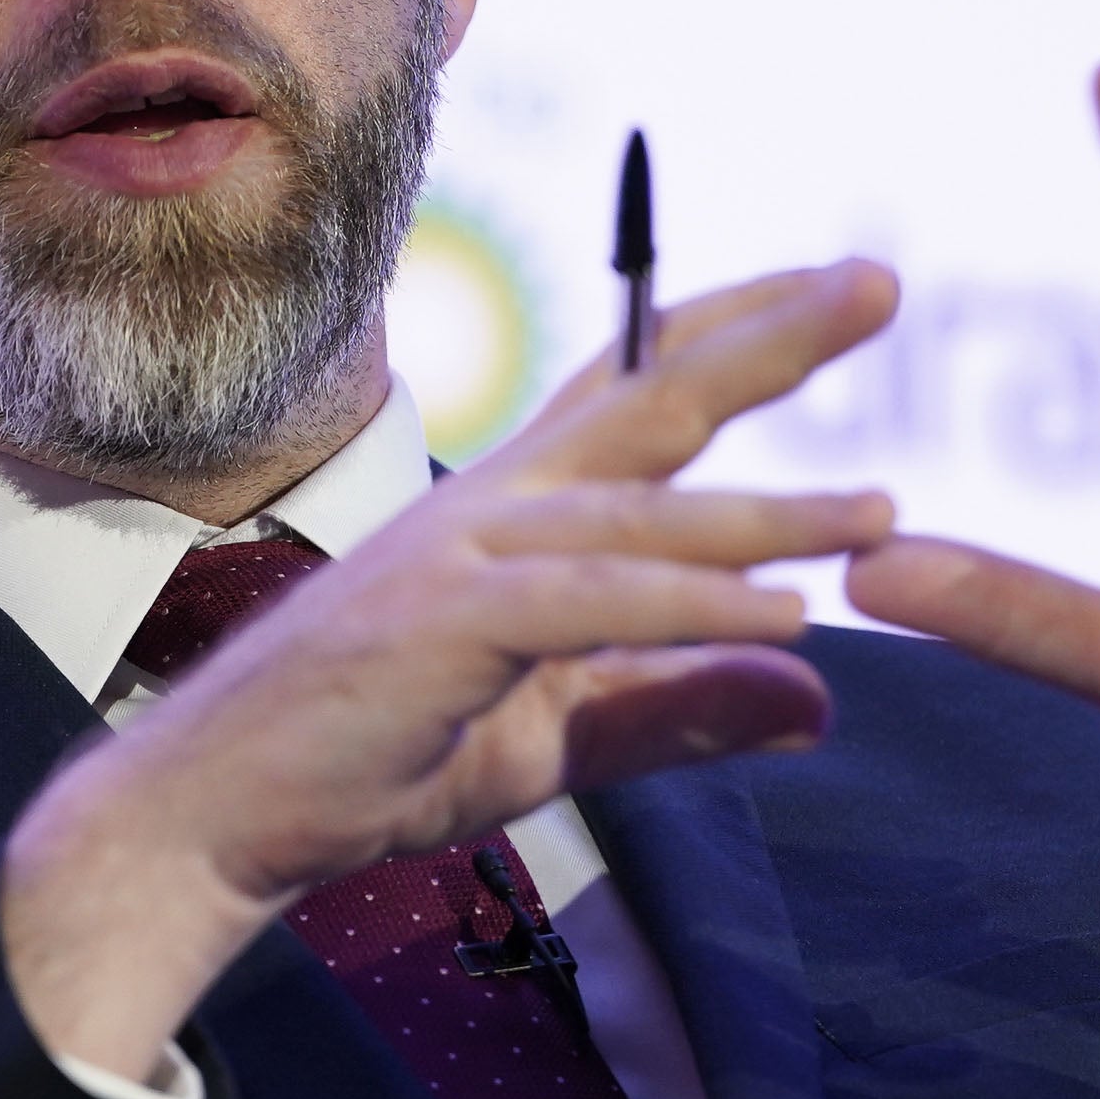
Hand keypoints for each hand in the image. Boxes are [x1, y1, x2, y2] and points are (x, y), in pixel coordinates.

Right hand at [4, 260, 902, 1076]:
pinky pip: (591, 603)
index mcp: (513, 511)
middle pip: (647, 397)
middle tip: (880, 282)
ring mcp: (459, 556)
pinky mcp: (441, 626)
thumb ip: (681, 706)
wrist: (219, 816)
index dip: (735, 330)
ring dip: (767, 509)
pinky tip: (784, 616)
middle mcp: (489, 504)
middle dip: (768, 338)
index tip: (840, 289)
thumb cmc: (375, 761)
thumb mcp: (561, 738)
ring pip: (638, 513)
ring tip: (879, 511)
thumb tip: (821, 696)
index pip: (636, 390)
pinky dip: (689, 604)